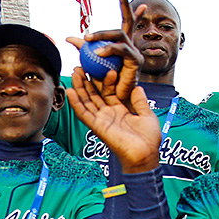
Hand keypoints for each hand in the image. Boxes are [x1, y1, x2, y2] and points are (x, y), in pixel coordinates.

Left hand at [65, 0, 144, 96]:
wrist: (114, 99)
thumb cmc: (104, 81)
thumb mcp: (91, 61)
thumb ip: (83, 48)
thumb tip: (68, 38)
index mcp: (122, 42)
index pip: (124, 20)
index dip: (124, 4)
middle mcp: (130, 44)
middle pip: (128, 20)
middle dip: (125, 3)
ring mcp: (134, 52)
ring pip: (119, 34)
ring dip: (102, 34)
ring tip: (88, 38)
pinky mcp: (135, 61)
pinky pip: (120, 51)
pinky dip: (108, 50)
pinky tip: (98, 53)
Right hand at [65, 0, 157, 172]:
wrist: (146, 155)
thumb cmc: (148, 139)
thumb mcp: (146, 114)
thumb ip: (139, 101)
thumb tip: (137, 87)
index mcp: (119, 110)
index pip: (107, 91)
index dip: (102, 79)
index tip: (100, 65)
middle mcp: (108, 114)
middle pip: (93, 94)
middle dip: (87, 80)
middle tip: (81, 64)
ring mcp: (101, 120)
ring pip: (86, 101)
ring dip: (79, 87)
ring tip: (74, 71)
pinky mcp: (97, 127)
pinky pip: (84, 114)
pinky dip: (77, 103)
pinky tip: (70, 91)